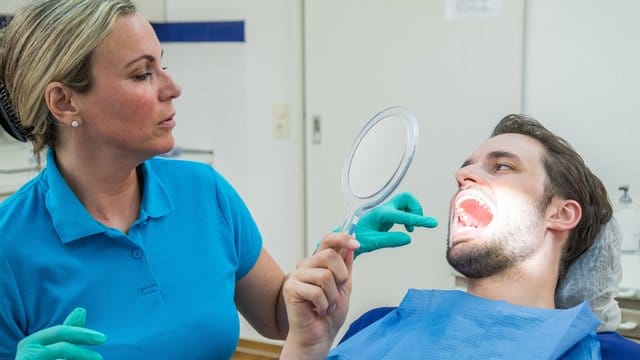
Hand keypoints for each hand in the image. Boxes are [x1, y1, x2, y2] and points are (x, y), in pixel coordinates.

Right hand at [16, 307, 105, 359]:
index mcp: (30, 343)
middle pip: (63, 349)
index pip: (61, 331)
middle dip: (84, 353)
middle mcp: (24, 355)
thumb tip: (81, 310)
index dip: (83, 333)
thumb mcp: (52, 347)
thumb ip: (66, 332)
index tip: (102, 338)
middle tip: (100, 358)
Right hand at [280, 233, 358, 358]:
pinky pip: (316, 291)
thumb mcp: (344, 287)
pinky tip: (318, 310)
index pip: (328, 240)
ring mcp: (297, 275)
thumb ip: (346, 266)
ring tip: (328, 305)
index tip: (356, 244)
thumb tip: (350, 245)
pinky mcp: (290, 288)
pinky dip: (323, 305)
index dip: (342, 238)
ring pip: (325, 276)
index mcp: (318, 262)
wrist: (319, 336)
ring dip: (333, 296)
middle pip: (329, 255)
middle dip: (341, 276)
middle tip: (337, 291)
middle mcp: (306, 265)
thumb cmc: (329, 314)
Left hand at [353, 192, 437, 255]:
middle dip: (416, 209)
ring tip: (410, 228)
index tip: (432, 223)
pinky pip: (404, 209)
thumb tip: (408, 239)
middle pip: (406, 198)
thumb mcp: (372, 242)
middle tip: (416, 223)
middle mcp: (384, 209)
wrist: (346, 237)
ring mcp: (386, 210)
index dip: (419, 219)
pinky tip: (406, 228)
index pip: (403, 215)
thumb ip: (389, 240)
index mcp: (380, 214)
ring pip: (406, 202)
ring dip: (413, 213)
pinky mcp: (388, 214)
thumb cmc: (355, 239)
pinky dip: (409, 217)